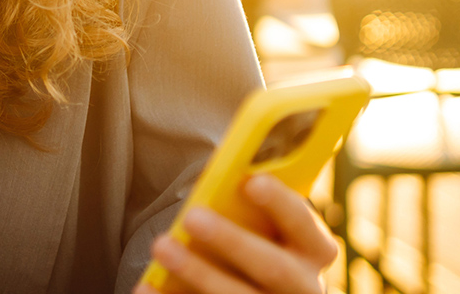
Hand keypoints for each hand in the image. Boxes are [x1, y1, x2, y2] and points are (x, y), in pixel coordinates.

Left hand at [137, 175, 337, 293]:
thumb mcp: (268, 231)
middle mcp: (303, 286)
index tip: (251, 182)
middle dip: (232, 241)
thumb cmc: (259, 248)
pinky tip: (146, 287)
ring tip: (161, 247)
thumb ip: (250, 210)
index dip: (280, 203)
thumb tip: (212, 177)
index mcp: (314, 250)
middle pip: (273, 267)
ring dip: (198, 273)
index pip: (304, 224)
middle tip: (192, 217)